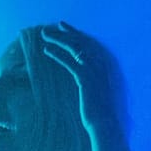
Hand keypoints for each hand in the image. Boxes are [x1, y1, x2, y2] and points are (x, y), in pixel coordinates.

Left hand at [39, 22, 121, 139]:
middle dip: (65, 33)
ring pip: (74, 48)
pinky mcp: (85, 79)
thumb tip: (83, 76)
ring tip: (45, 36)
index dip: (76, 34)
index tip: (63, 27)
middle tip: (51, 28)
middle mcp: (100, 64)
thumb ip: (91, 79)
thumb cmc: (100, 110)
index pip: (89, 43)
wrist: (105, 123)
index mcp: (104, 65)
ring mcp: (94, 70)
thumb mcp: (96, 90)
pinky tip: (47, 51)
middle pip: (81, 42)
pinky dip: (58, 55)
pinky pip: (69, 62)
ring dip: (59, 40)